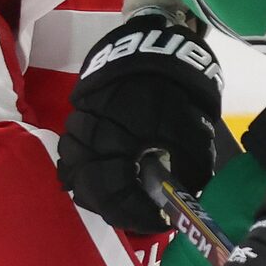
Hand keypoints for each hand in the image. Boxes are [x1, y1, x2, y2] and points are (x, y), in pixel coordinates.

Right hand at [57, 12, 222, 232]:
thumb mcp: (194, 130)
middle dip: (115, 208)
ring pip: (74, 171)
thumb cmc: (175, 90)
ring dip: (99, 191)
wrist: (155, 44)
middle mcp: (88, 136)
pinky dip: (87, 170)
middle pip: (87, 188)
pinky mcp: (78, 116)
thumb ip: (192, 168)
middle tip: (140, 214)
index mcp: (116, 141)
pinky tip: (108, 176)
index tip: (157, 221)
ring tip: (125, 199)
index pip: (112, 193)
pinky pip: (72, 153)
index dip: (134, 215)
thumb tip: (188, 197)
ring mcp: (78, 125)